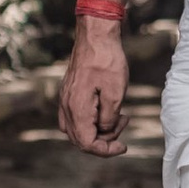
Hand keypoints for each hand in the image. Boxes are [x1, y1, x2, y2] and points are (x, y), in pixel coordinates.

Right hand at [59, 17, 130, 158]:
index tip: (123, 146)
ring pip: (78, 130)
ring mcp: (65, 100)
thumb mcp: (116, 92)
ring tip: (120, 115)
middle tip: (124, 122)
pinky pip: (76, 117)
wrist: (96, 36)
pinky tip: (106, 109)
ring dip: (99, 130)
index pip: (86, 144)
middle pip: (81, 139)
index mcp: (77, 109)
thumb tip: (104, 131)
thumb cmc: (108, 61)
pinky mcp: (69, 94)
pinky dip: (92, 120)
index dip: (105, 150)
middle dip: (105, 139)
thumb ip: (109, 118)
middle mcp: (66, 107)